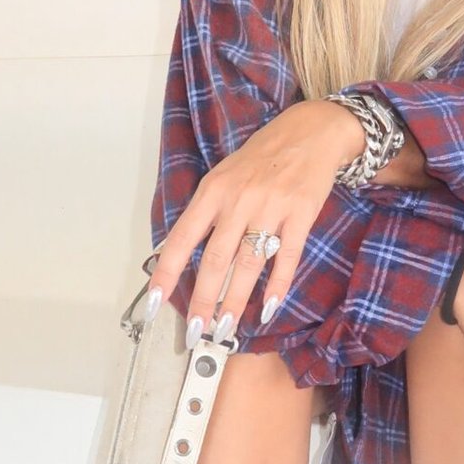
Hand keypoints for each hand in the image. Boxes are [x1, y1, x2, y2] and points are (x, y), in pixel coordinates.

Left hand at [149, 99, 362, 340]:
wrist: (310, 132)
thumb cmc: (262, 157)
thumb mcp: (224, 176)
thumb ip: (207, 213)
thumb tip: (182, 254)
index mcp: (213, 191)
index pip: (182, 239)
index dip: (166, 273)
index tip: (154, 304)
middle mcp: (238, 200)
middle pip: (215, 258)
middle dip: (203, 300)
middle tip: (195, 331)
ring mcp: (271, 206)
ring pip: (248, 262)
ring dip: (235, 299)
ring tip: (226, 327)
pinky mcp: (301, 213)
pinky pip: (287, 255)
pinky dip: (278, 283)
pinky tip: (269, 306)